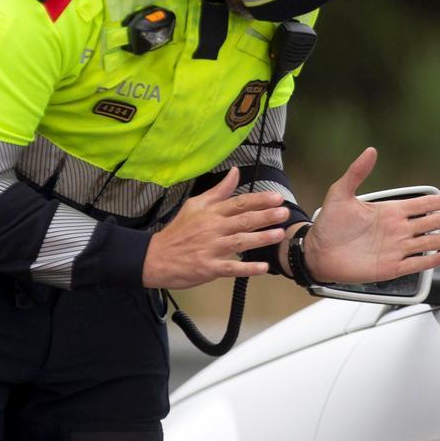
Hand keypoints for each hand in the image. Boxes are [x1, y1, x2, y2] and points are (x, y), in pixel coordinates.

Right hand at [142, 167, 287, 289]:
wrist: (155, 257)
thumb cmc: (178, 231)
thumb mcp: (195, 205)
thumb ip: (218, 191)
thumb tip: (235, 172)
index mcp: (211, 213)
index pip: (239, 203)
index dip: (259, 200)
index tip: (277, 197)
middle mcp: (213, 228)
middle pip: (242, 220)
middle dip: (265, 216)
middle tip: (284, 213)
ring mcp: (211, 248)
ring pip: (240, 242)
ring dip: (260, 238)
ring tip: (279, 234)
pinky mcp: (209, 268)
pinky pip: (231, 268)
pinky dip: (247, 268)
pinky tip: (263, 267)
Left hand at [303, 148, 439, 283]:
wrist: (316, 252)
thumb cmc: (328, 225)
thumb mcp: (340, 194)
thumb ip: (357, 173)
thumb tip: (370, 151)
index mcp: (389, 212)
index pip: (423, 204)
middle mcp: (396, 230)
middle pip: (433, 222)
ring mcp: (395, 249)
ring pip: (430, 242)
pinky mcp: (389, 267)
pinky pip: (415, 263)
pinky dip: (431, 260)